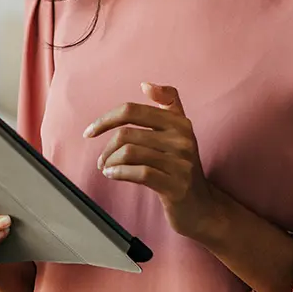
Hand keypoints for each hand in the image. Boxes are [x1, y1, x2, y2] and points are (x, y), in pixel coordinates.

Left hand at [84, 83, 223, 241]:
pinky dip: (119, 173)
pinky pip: (139, 173)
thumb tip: (146, 84)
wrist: (202, 207)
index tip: (90, 132)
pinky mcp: (176, 185)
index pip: (132, 110)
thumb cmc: (182, 167)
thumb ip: (168, 104)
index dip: (106, 119)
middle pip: (127, 133)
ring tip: (107, 169)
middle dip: (107, 148)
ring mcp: (181, 163)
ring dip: (110, 162)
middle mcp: (183, 139)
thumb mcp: (180, 133)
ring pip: (129, 153)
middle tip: (101, 160)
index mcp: (179, 122)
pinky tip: (113, 176)